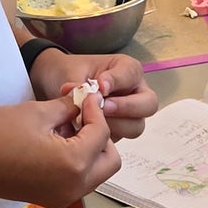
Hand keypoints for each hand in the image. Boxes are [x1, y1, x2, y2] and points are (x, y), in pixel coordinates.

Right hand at [0, 91, 118, 207]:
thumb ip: (69, 107)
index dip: (96, 110)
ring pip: (97, 172)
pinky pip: (80, 180)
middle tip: (80, 115)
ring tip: (66, 127)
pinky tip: (58, 143)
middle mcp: (76, 187)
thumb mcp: (37, 112)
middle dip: (101, 135)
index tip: (84, 96)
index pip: (102, 134)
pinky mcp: (56, 200)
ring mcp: (67, 197)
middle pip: (110, 160)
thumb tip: (87, 99)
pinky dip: (78, 162)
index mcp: (73, 164)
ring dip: (90, 149)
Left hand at [30, 49, 158, 139]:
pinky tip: (90, 130)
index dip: (118, 81)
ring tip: (94, 120)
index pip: (132, 74)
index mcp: (127, 69)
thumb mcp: (72, 73)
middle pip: (148, 104)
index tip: (101, 85)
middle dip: (127, 108)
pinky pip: (121, 138)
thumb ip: (79, 84)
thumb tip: (81, 96)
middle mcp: (135, 92)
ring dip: (117, 125)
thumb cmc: (70, 73)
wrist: (58, 86)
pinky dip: (106, 136)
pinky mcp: (121, 131)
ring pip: (136, 126)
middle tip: (105, 108)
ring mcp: (130, 114)